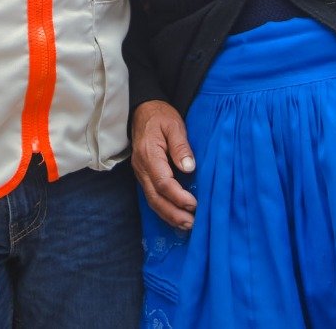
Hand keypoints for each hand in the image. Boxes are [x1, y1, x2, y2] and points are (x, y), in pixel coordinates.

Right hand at [131, 99, 195, 228]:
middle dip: (173, 213)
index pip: (162, 182)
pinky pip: (151, 196)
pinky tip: (175, 216)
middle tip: (191, 224)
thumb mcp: (174, 125)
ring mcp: (140, 173)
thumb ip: (180, 146)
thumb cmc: (160, 116)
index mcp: (149, 154)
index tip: (194, 204)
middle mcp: (141, 167)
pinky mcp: (143, 175)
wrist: (143, 111)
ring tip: (186, 225)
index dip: (178, 196)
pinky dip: (163, 209)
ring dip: (168, 215)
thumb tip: (189, 168)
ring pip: (152, 200)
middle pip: (155, 197)